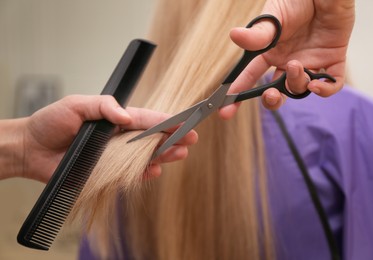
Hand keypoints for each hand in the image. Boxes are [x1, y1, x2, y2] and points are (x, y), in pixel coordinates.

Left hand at [20, 95, 196, 182]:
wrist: (31, 148)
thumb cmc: (51, 122)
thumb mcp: (75, 105)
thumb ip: (102, 106)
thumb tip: (125, 117)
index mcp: (115, 118)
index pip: (145, 119)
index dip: (165, 121)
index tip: (184, 122)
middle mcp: (119, 137)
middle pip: (152, 138)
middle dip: (172, 138)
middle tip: (191, 139)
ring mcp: (115, 156)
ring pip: (146, 156)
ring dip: (164, 155)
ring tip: (180, 153)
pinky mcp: (108, 173)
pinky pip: (131, 174)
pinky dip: (145, 173)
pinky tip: (156, 170)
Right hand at [220, 0, 354, 117]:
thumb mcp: (274, 16)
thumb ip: (258, 33)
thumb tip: (234, 36)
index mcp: (269, 52)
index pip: (250, 77)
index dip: (238, 94)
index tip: (226, 110)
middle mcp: (287, 61)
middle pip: (276, 91)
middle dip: (271, 100)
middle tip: (270, 95)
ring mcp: (310, 62)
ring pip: (300, 89)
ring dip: (296, 83)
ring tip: (295, 65)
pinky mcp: (333, 59)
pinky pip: (331, 84)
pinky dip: (325, 90)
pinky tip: (317, 85)